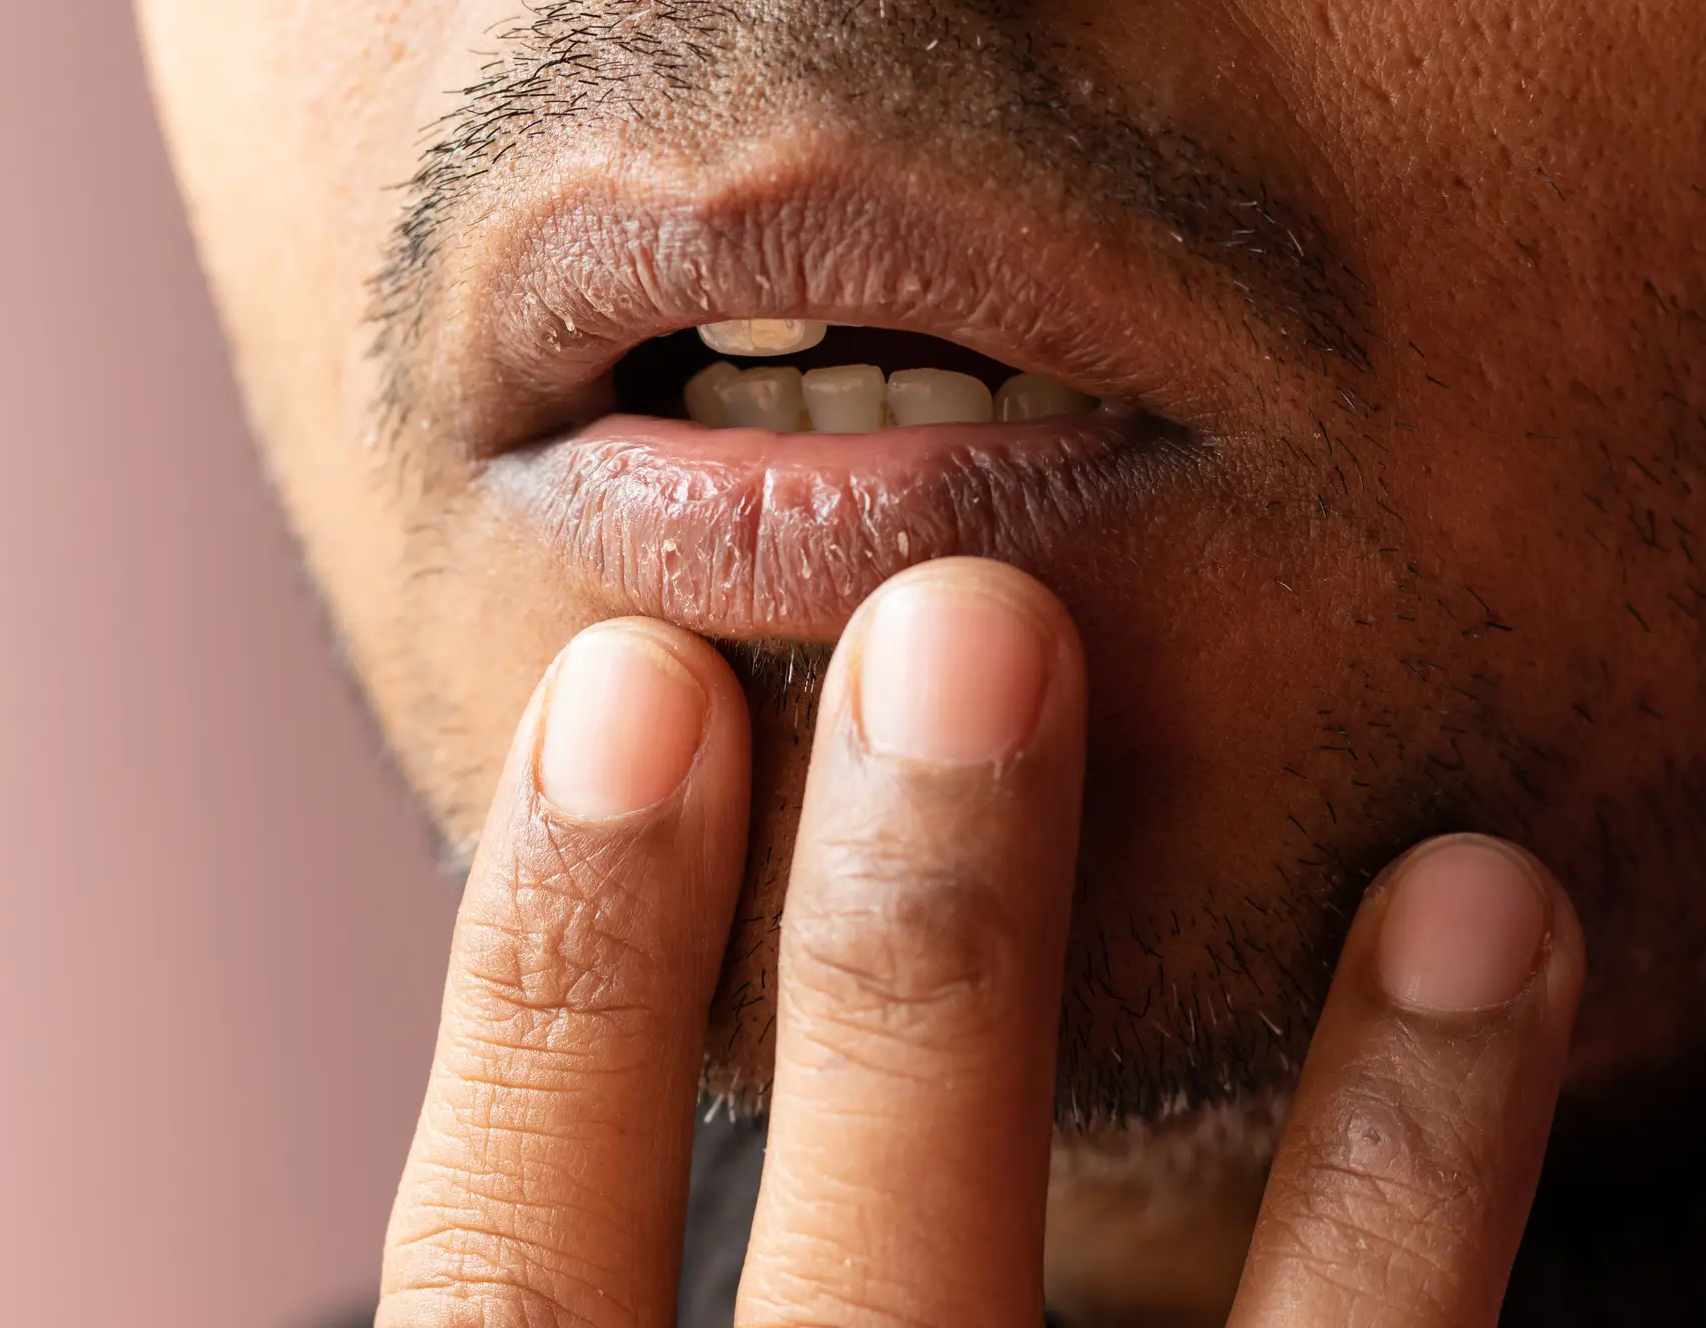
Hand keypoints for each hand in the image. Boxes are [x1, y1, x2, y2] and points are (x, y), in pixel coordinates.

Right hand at [374, 558, 1583, 1326]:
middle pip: (849, 1273)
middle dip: (896, 947)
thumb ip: (538, 1269)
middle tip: (952, 623)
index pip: (511, 1274)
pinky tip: (1484, 915)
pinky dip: (1422, 1167)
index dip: (548, 984)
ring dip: (1149, 1020)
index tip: (618, 686)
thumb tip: (541, 977)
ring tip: (1208, 729)